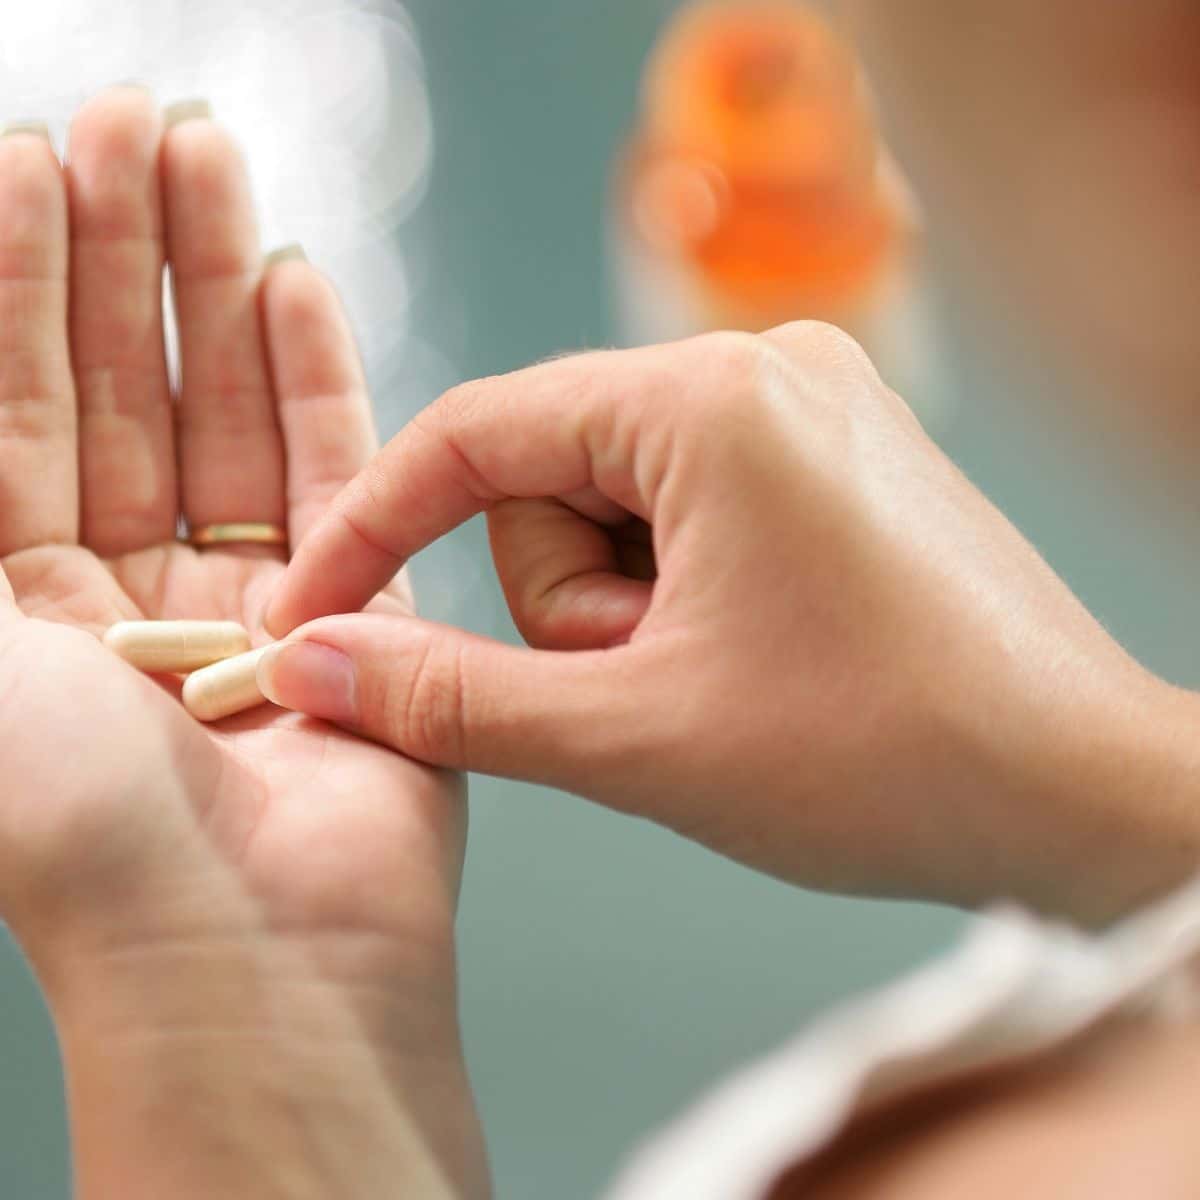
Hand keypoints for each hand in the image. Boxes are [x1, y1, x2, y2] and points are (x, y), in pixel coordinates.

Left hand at [0, 90, 483, 1197]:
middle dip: (125, 252)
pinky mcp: (351, 609)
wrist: (246, 946)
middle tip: (144, 123)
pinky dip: (313, 374)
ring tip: (214, 161)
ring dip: (217, 284)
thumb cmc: (72, 827)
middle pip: (122, 389)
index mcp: (8, 609)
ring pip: (225, 411)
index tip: (39, 155)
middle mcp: (119, 598)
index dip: (19, 277)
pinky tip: (296, 281)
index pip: (9, 406)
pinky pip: (328, 470)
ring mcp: (242, 599)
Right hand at [265, 323, 1199, 923]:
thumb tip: (314, 664)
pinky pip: (690, 513)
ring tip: (712, 686)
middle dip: (568, 605)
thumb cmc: (889, 759)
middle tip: (648, 692)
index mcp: (710, 398)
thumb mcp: (636, 736)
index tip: (311, 614)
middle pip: (552, 477)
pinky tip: (747, 662)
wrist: (1084, 796)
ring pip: (619, 505)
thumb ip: (452, 698)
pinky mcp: (837, 460)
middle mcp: (766, 367)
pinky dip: (677, 597)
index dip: (374, 527)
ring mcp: (812, 407)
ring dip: (627, 614)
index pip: (475, 432)